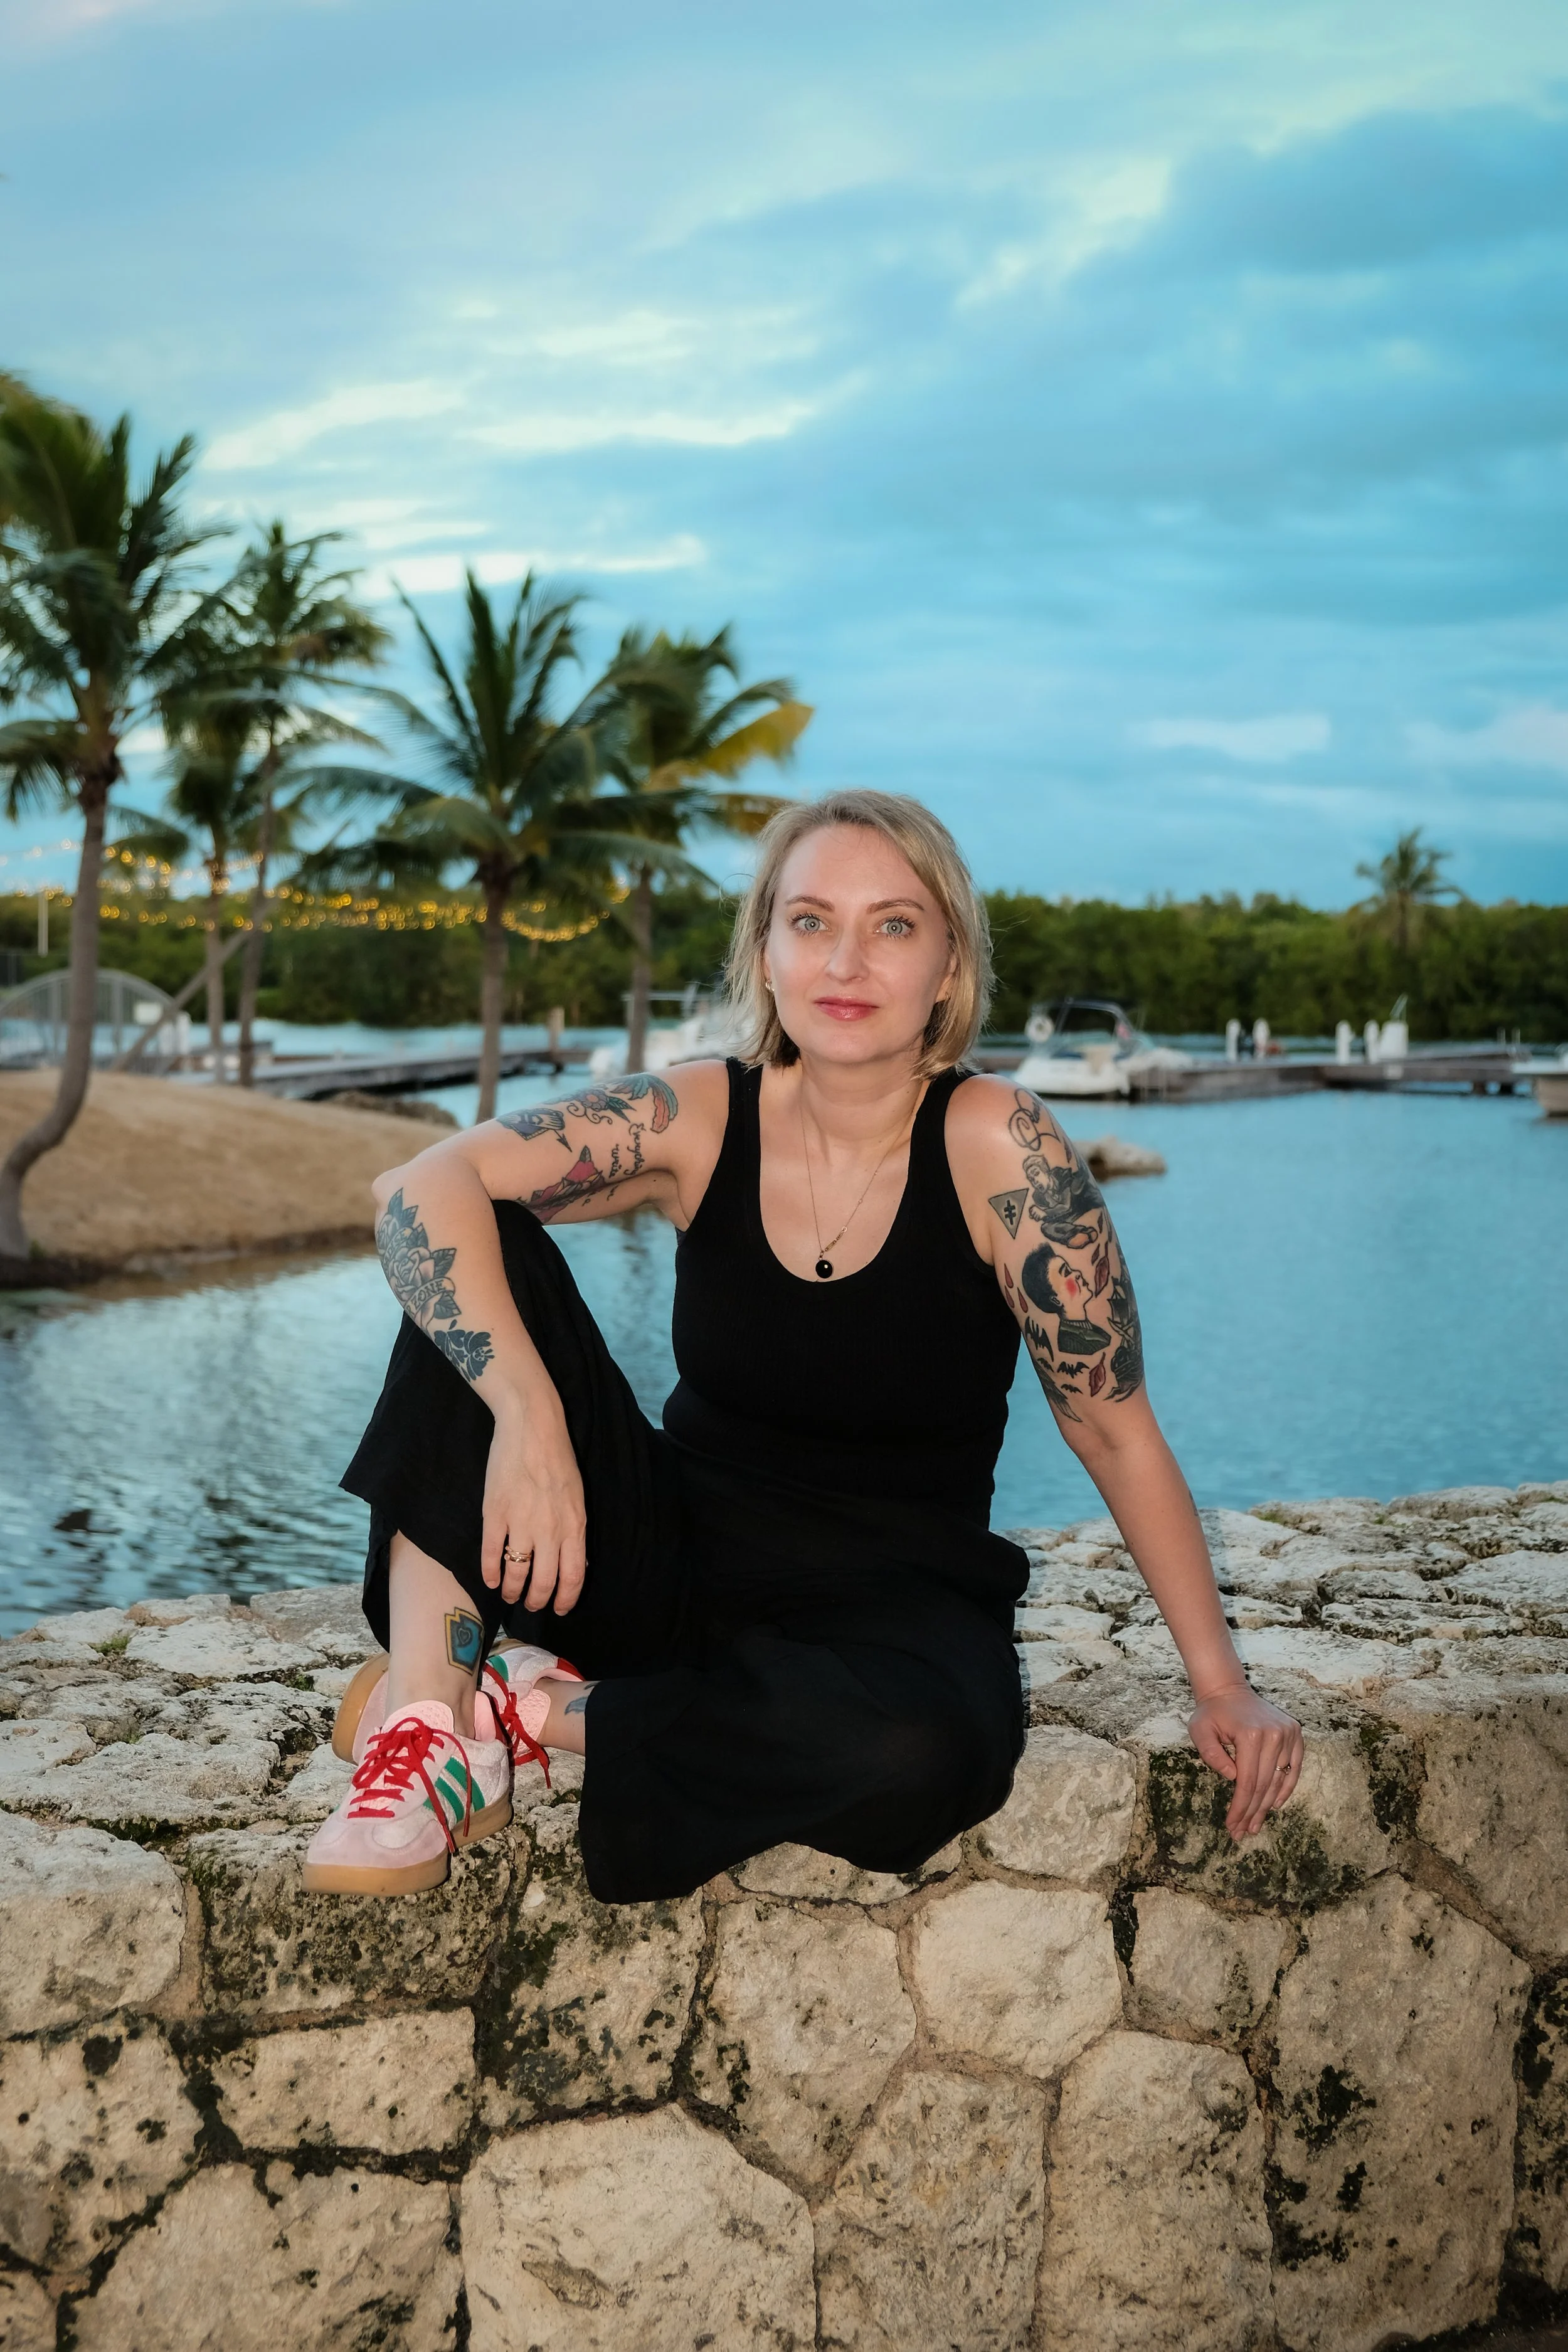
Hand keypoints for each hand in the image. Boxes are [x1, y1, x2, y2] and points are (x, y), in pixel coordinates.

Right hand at [480, 1392, 587, 1614]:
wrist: (532, 1427)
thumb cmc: (557, 1459)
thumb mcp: (576, 1497)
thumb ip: (574, 1529)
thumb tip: (575, 1560)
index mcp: (575, 1525)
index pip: (574, 1576)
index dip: (565, 1599)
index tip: (558, 1609)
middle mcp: (550, 1530)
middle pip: (544, 1582)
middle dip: (537, 1601)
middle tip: (531, 1605)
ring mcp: (521, 1523)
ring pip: (516, 1573)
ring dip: (512, 1591)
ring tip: (510, 1595)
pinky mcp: (495, 1514)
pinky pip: (491, 1554)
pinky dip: (489, 1573)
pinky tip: (490, 1580)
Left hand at [1188, 1684, 1303, 1838]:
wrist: (1229, 1690)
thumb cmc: (1211, 1713)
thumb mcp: (1199, 1730)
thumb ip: (1211, 1754)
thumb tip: (1233, 1778)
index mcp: (1251, 1734)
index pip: (1247, 1781)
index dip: (1240, 1807)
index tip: (1232, 1826)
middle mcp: (1274, 1734)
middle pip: (1264, 1784)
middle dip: (1252, 1812)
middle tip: (1242, 1832)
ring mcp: (1288, 1733)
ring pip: (1279, 1779)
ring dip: (1267, 1806)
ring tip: (1254, 1825)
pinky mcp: (1295, 1733)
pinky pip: (1294, 1768)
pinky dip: (1286, 1788)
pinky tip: (1274, 1806)